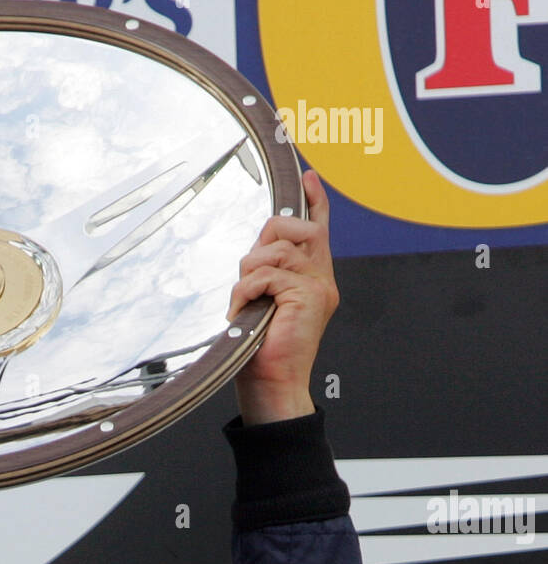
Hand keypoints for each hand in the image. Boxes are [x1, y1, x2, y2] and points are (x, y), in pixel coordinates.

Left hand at [227, 170, 339, 425]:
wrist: (275, 384)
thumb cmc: (265, 352)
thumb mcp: (267, 304)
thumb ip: (269, 275)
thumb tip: (259, 249)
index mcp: (314, 281)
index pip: (319, 230)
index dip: (315, 202)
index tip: (308, 178)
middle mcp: (321, 279)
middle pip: (292, 229)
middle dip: (263, 243)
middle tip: (250, 277)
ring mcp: (317, 285)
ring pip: (272, 253)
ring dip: (247, 277)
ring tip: (244, 305)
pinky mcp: (307, 294)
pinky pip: (265, 274)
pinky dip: (245, 291)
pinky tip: (242, 310)